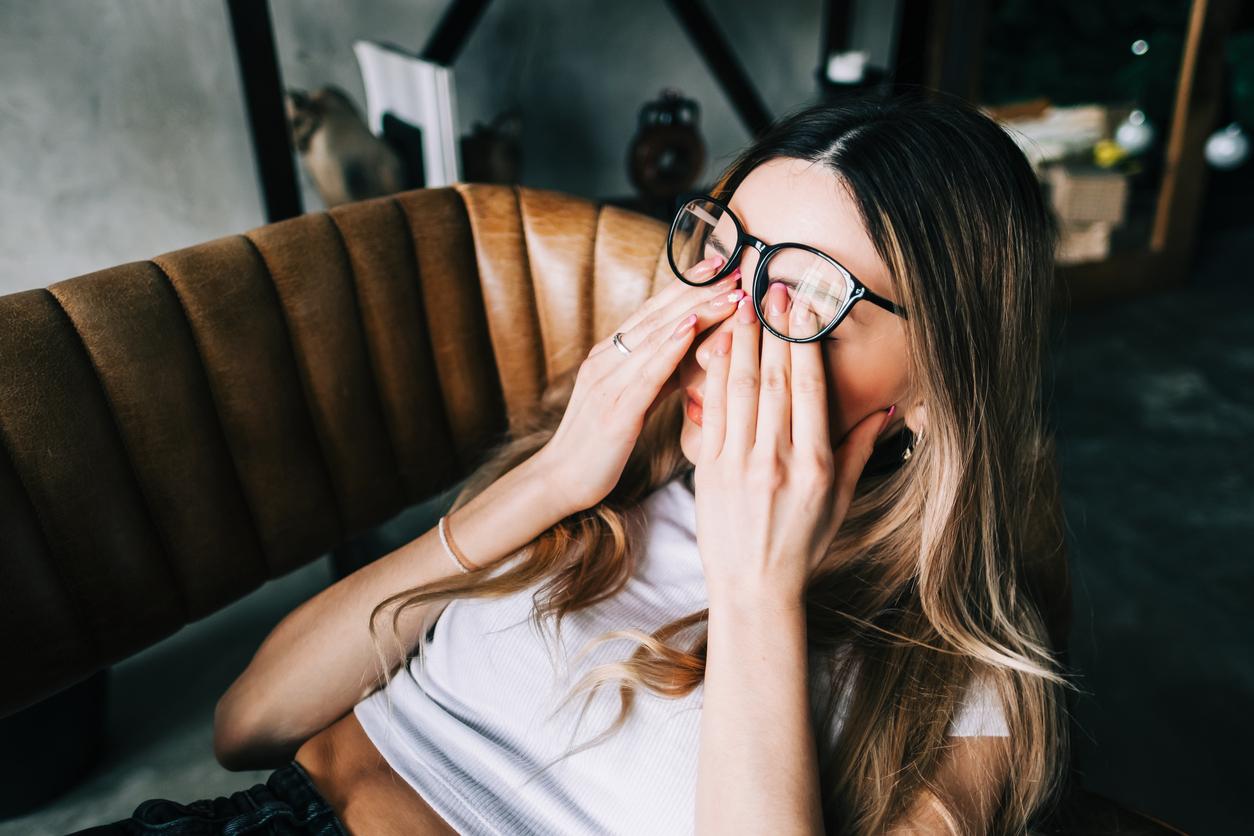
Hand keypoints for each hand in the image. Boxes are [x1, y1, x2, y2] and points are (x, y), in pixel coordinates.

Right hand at [535, 255, 746, 516]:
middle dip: (697, 289)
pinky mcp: (614, 409)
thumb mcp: (631, 401)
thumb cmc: (599, 445)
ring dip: (696, 311)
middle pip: (658, 316)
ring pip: (657, 337)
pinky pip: (646, 372)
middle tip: (733, 267)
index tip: (717, 265)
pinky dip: (670, 346)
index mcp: (609, 357)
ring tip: (729, 292)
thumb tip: (692, 353)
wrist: (560, 481)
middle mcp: (606, 360)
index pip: (653, 312)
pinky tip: (692, 328)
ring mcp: (607, 382)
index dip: (685, 286)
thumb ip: (657, 375)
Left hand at [694, 282, 894, 607]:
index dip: (805, 344)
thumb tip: (888, 412)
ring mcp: (740, 466)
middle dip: (774, 331)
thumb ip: (860, 452)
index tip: (802, 306)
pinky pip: (712, 415)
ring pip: (741, 392)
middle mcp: (778, 462)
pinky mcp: (710, 472)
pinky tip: (716, 347)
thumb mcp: (842, 502)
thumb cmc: (801, 546)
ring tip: (742, 304)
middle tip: (772, 286)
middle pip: (776, 383)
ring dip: (742, 343)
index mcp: (815, 466)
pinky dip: (713, 378)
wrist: (753, 588)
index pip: (810, 391)